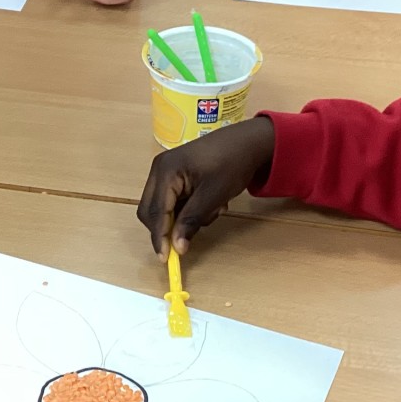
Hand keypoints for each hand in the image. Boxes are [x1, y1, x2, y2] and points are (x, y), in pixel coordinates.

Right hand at [137, 117, 275, 258]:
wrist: (248, 142)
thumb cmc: (232, 164)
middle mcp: (160, 170)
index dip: (159, 236)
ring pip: (164, 208)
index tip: (166, 258)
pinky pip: (174, 201)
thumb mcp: (213, 196)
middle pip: (152, 210)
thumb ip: (191, 221)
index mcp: (166, 171)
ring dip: (184, 217)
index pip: (156, 211)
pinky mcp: (175, 175)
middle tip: (190, 236)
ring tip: (212, 209)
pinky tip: (211, 203)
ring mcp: (166, 171)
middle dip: (170, 226)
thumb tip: (177, 247)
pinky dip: (189, 209)